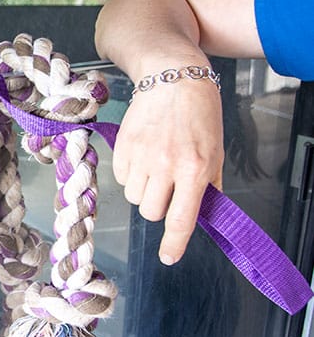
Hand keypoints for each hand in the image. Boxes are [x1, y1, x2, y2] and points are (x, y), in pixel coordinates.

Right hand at [112, 79, 223, 264]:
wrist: (172, 78)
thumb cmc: (199, 114)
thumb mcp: (215, 152)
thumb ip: (208, 186)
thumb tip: (202, 215)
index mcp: (194, 169)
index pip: (181, 219)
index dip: (174, 244)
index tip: (169, 258)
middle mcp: (166, 166)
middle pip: (152, 211)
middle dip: (159, 205)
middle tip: (168, 186)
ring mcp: (141, 157)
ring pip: (135, 197)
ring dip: (144, 190)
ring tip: (156, 165)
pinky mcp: (123, 148)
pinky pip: (122, 179)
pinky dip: (131, 174)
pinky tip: (143, 154)